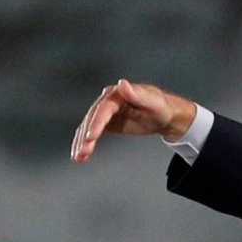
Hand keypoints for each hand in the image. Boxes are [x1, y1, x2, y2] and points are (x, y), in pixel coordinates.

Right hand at [70, 79, 199, 160]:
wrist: (162, 114)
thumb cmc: (160, 107)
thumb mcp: (152, 102)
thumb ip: (137, 94)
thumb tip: (122, 83)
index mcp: (117, 94)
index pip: (103, 109)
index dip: (96, 123)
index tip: (90, 137)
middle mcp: (107, 101)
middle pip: (92, 119)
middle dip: (86, 136)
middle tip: (82, 152)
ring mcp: (104, 112)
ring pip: (88, 127)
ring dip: (81, 143)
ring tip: (78, 157)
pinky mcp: (105, 122)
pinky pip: (91, 133)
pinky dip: (85, 144)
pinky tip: (81, 156)